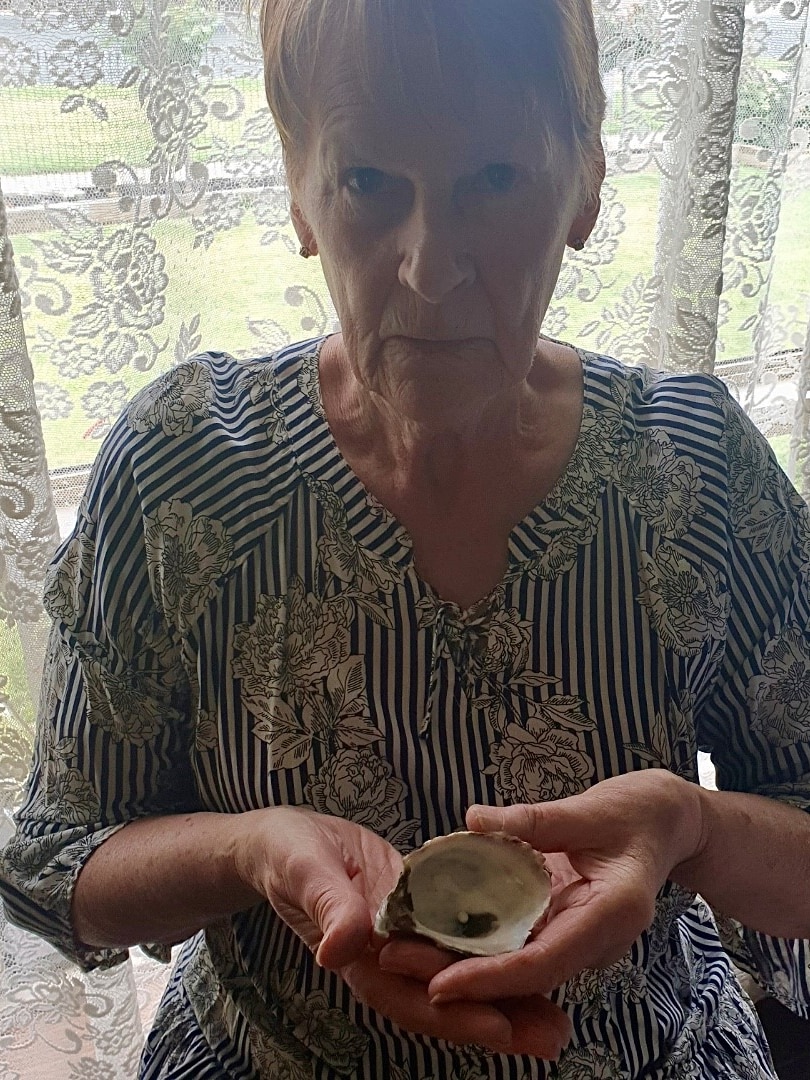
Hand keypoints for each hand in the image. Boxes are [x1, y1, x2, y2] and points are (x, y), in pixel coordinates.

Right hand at [233, 806, 570, 1055]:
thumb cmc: (288, 856)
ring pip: (459, 977)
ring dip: (505, 998)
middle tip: (554, 1037)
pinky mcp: (420, 914)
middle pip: (445, 999)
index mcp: (360, 958)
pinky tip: (533, 958)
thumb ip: (329, 907)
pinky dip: (493, 954)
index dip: (453, 1015)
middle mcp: (388, 959)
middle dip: (497, 1020)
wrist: (287, 842)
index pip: (410, 996)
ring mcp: (406, 940)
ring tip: (557, 1019)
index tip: (500, 1027)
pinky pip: (458, 941)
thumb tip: (343, 948)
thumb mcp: (306, 871)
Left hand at [378, 771, 702, 1007]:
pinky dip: (478, 938)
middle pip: (522, 971)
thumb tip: (474, 821)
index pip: (544, 961)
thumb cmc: (638, 811)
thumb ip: (536, 819)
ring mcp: (578, 936)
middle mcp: (595, 939)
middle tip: (396, 959)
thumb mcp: (591, 808)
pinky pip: (518, 940)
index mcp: (611, 915)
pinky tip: (433, 926)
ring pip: (517, 962)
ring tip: (402, 946)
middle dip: (461, 974)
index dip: (491, 978)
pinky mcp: (563, 925)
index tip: (440, 984)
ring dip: (462, 959)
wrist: (667, 823)